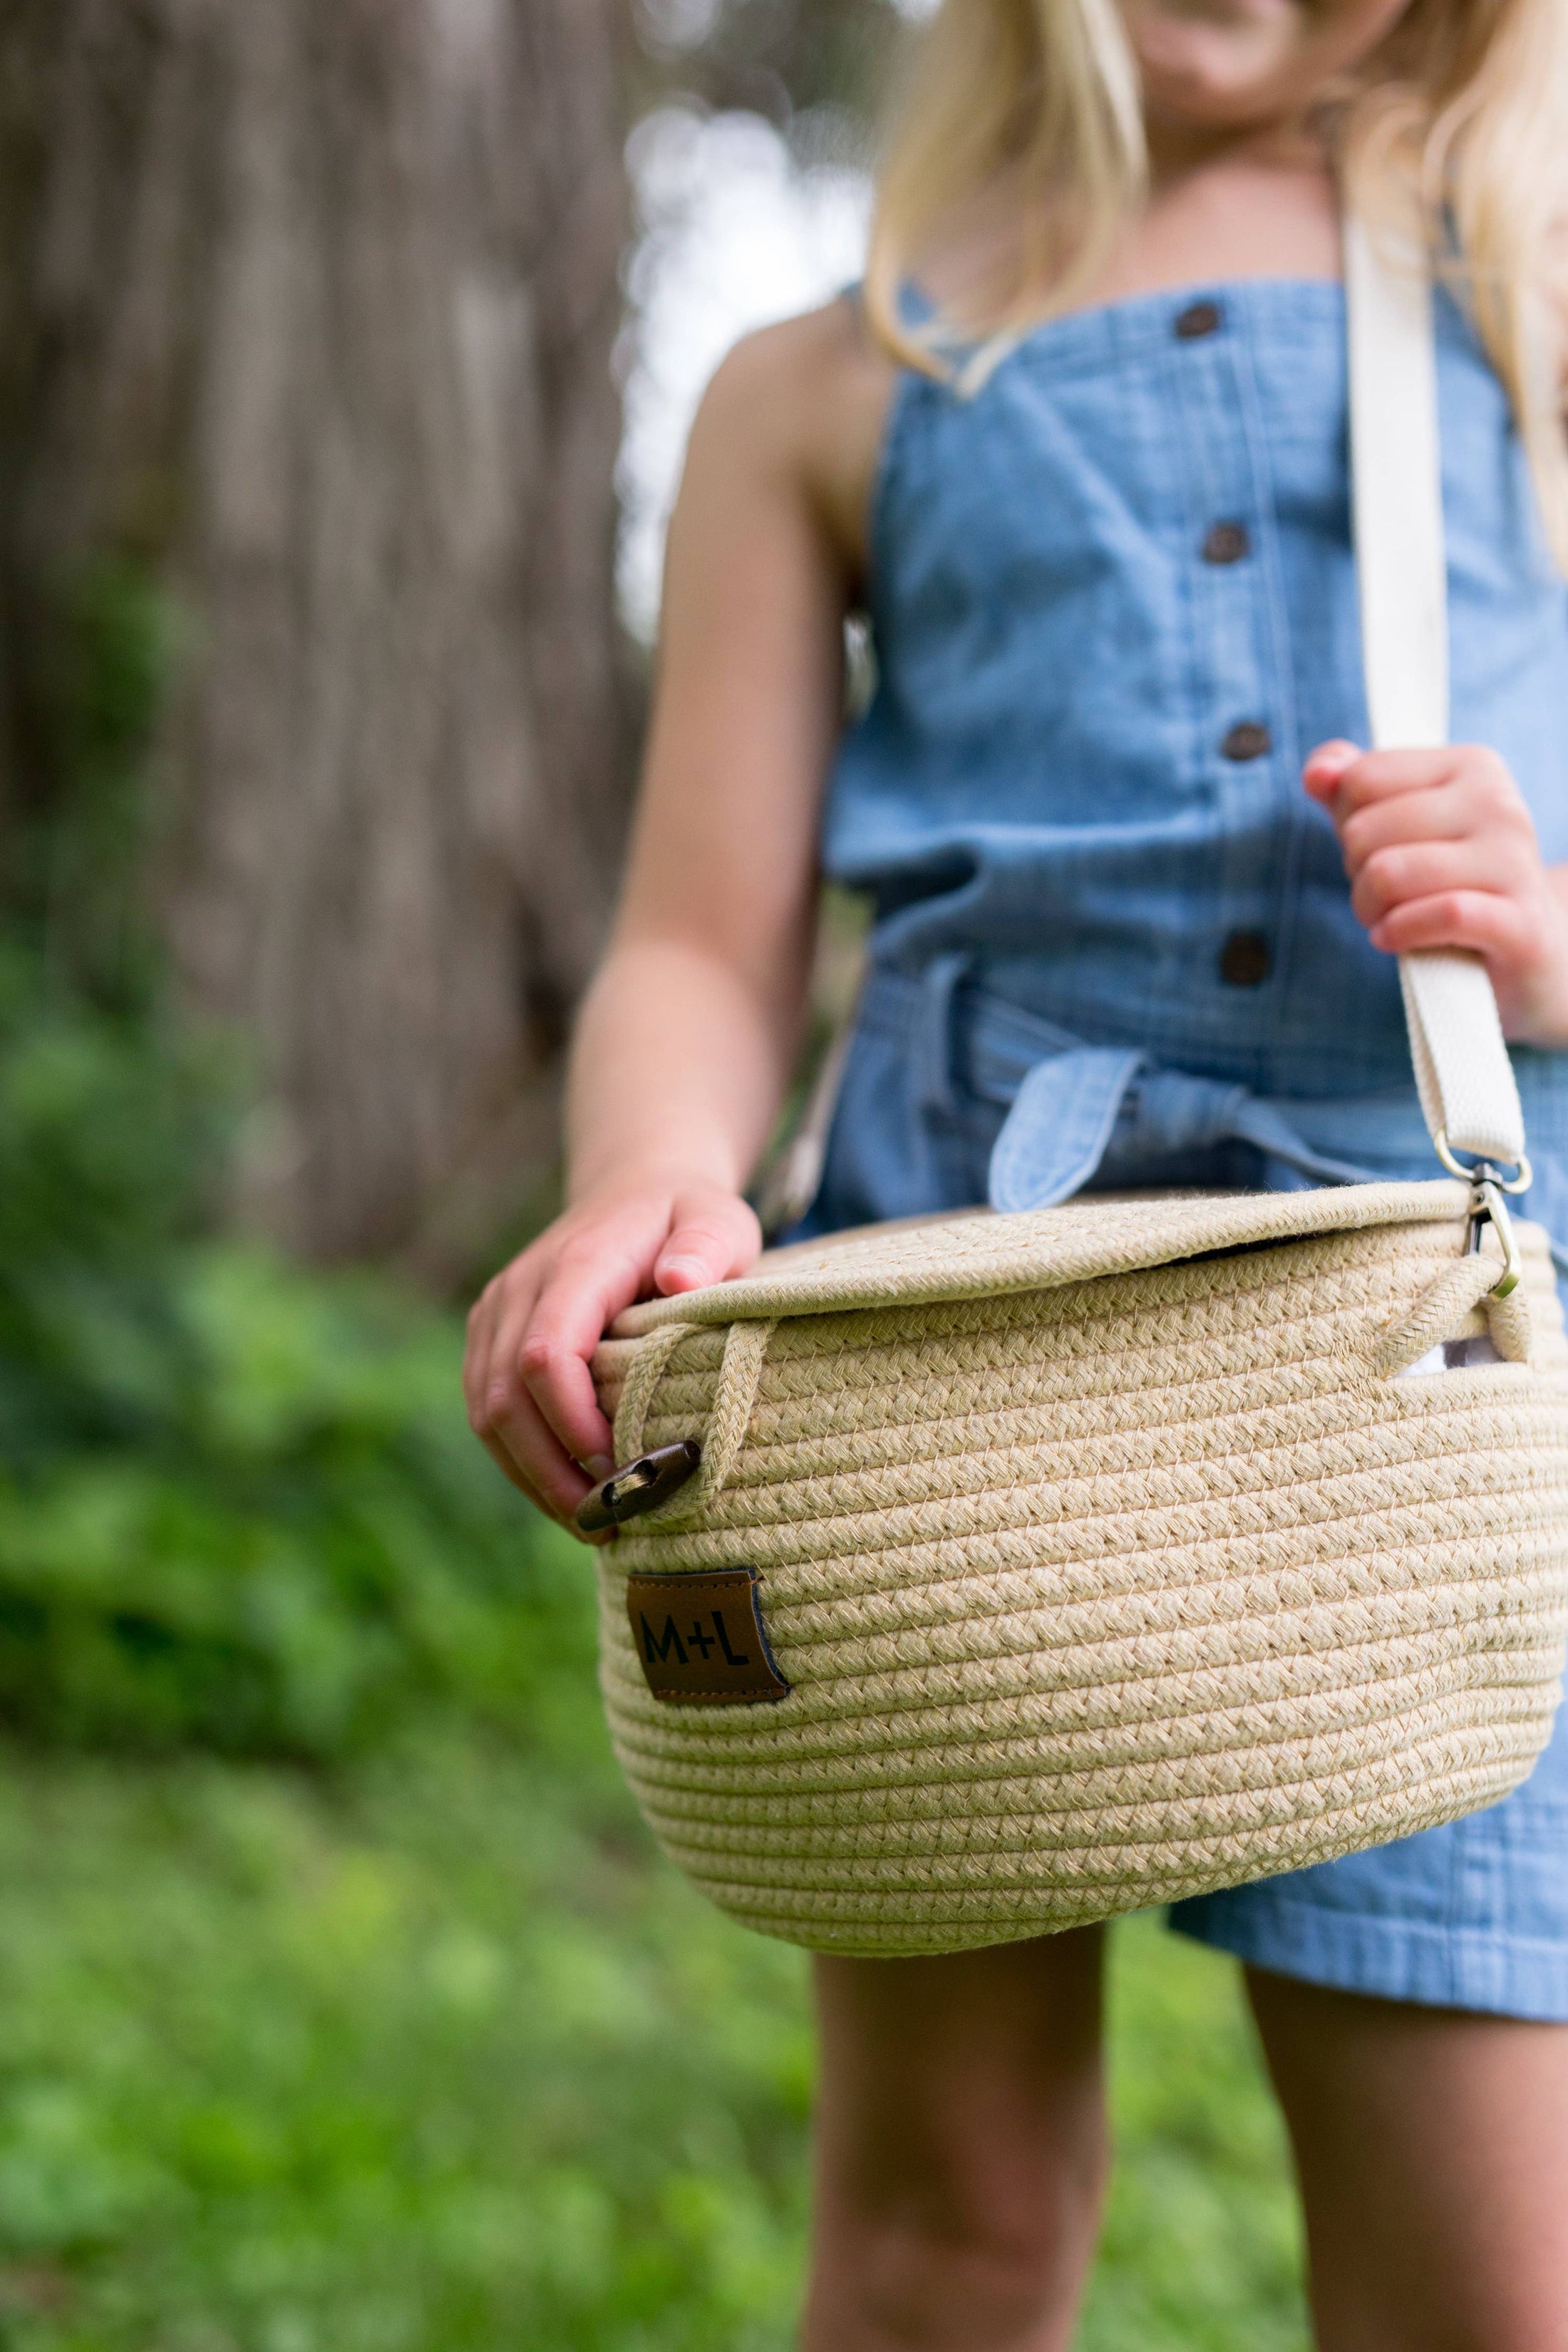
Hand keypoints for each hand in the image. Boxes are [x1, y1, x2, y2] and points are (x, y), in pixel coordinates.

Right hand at [463, 1176, 760, 1536]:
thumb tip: (679, 1282)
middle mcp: (520, 1290)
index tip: (621, 1467)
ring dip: (533, 1477)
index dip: (573, 1422)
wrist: (633, 1191)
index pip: (547, 1355)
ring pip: (487, 1413)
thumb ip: (707, 1246)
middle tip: (610, 1523)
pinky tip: (570, 1493)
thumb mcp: (718, 1218)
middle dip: (550, 1471)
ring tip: (593, 1523)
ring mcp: (497, 1315)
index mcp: (575, 1265)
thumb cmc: (686, 1217)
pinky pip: (488, 1411)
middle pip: (506, 1398)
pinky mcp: (491, 1338)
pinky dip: (523, 1461)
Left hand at [1304, 739, 1567, 1045]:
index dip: (1347, 822)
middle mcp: (1499, 804)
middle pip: (1365, 831)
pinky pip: (1440, 914)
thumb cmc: (1451, 882)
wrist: (1527, 951)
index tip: (1376, 848)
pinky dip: (1400, 932)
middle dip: (1356, 873)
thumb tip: (1317, 774)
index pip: (1362, 777)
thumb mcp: (1398, 828)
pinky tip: (1394, 939)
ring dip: (1369, 909)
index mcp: (1472, 766)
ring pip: (1390, 873)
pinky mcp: (1519, 922)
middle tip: (1382, 895)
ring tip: (1387, 920)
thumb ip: (1351, 790)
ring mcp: (1514, 862)